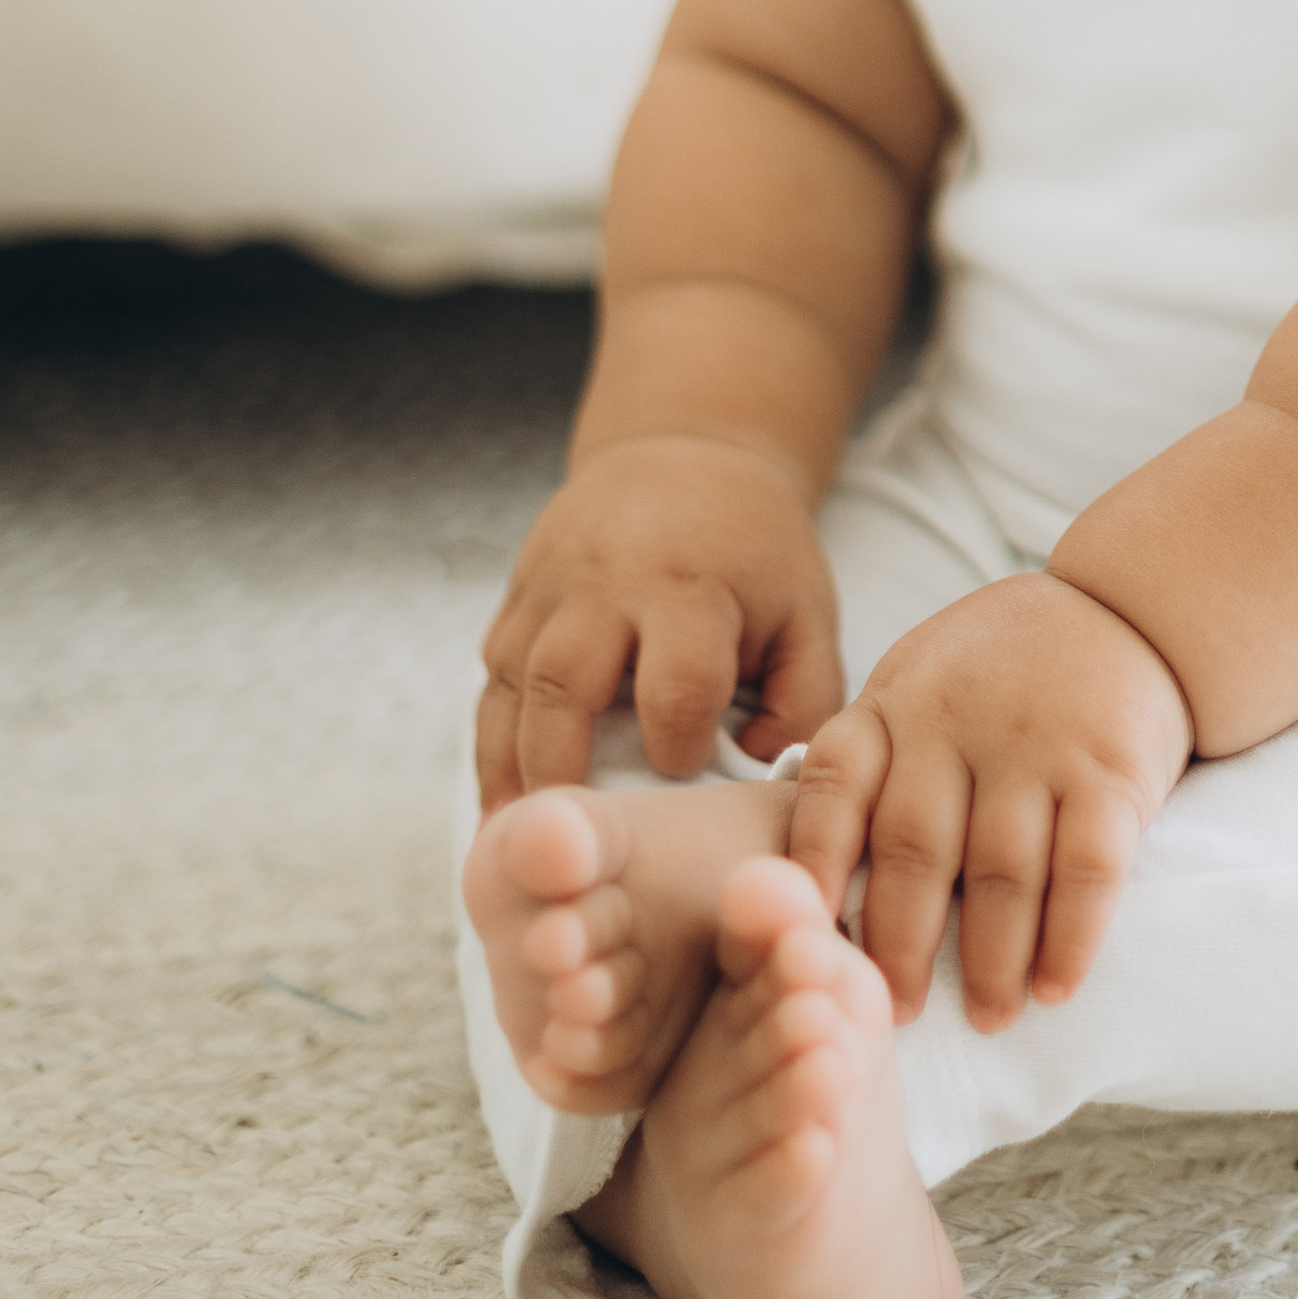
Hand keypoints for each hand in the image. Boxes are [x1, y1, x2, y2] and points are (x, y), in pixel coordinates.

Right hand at [475, 433, 844, 805]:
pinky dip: (492, 736)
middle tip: (566, 845)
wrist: (686, 453)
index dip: (680, 746)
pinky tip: (505, 793)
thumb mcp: (806, 611)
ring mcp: (550, 583)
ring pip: (509, 682)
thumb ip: (804, 700)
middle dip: (558, 772)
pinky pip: (491, 672)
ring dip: (507, 766)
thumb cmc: (756, 550)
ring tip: (515, 839)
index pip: (676, 685)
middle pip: (562, 684)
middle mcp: (606, 581)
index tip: (688, 772)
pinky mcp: (518, 593)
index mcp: (690, 585)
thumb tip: (762, 775)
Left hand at [786, 574, 1192, 1031]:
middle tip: (896, 1014)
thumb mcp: (918, 684)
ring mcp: (1037, 745)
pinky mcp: (1110, 770)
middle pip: (915, 850)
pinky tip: (1056, 986)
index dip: (815, 869)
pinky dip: (1071, 938)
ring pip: (1002, 872)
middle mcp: (957, 721)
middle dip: (901, 945)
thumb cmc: (999, 669)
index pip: (836, 788)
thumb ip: (874, 763)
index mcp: (896, 703)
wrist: (1126, 608)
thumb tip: (809, 880)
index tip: (807, 942)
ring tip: (989, 1015)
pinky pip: (1087, 869)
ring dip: (993, 961)